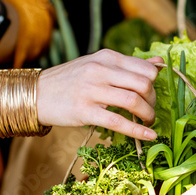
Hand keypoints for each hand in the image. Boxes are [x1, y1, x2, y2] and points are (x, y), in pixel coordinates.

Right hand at [37, 50, 162, 141]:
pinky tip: (149, 137)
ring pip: (133, 101)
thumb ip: (128, 65)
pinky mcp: (84, 111)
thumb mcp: (97, 64)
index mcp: (106, 57)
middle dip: (153, 101)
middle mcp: (100, 70)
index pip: (145, 68)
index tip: (151, 95)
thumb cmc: (70, 80)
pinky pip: (118, 122)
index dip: (155, 84)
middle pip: (143, 84)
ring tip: (147, 122)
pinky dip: (138, 131)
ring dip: (147, 115)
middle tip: (149, 111)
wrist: (36, 93)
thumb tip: (159, 63)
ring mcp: (92, 90)